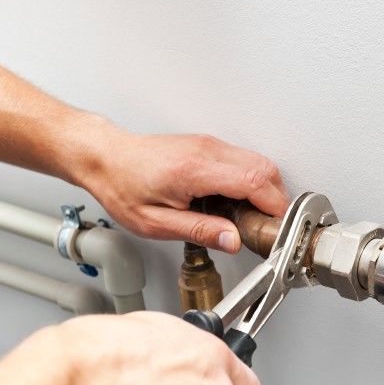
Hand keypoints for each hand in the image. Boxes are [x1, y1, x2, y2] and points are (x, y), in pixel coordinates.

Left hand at [78, 121, 289, 252]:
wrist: (106, 158)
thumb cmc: (123, 186)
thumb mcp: (157, 223)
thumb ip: (200, 231)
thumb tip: (233, 240)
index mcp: (195, 170)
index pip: (254, 181)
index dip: (274, 206)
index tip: (277, 226)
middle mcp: (206, 150)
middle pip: (266, 169)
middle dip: (277, 200)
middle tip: (268, 227)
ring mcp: (210, 144)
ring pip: (259, 162)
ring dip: (266, 191)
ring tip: (251, 218)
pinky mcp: (209, 146)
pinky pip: (245, 160)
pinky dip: (253, 182)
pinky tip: (237, 203)